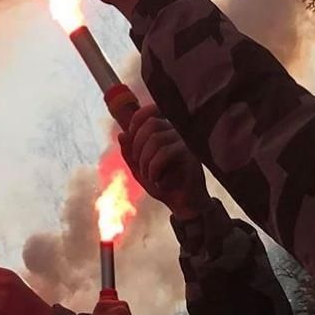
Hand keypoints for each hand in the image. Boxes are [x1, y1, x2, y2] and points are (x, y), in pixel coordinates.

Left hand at [122, 99, 208, 219]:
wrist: (184, 205)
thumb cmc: (163, 184)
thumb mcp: (140, 170)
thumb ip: (129, 154)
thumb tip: (121, 134)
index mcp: (167, 131)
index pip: (153, 110)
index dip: (138, 119)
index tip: (130, 135)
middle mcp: (178, 132)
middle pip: (151, 124)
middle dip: (137, 146)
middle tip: (139, 166)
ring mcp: (187, 142)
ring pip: (156, 139)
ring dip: (145, 161)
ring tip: (149, 177)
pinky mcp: (193, 154)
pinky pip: (165, 152)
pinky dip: (154, 168)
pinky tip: (156, 181)